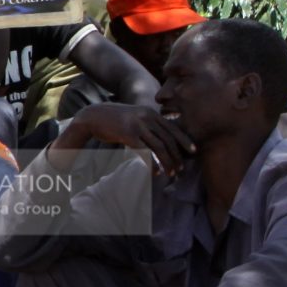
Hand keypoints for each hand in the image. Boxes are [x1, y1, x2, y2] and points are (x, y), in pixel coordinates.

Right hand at [61, 102, 193, 175]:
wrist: (93, 116)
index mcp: (151, 113)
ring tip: (171, 173)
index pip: (173, 128)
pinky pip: (146, 152)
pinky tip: (156, 172)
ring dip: (168, 163)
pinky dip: (153, 164)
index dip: (185, 140)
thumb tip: (162, 137)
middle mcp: (147, 117)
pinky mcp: (128, 134)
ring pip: (160, 147)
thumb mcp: (135, 116)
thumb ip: (148, 123)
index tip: (193, 151)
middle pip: (169, 139)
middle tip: (181, 169)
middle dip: (177, 156)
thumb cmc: (115, 119)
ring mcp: (138, 125)